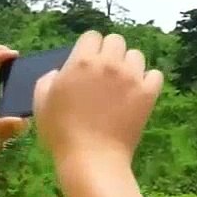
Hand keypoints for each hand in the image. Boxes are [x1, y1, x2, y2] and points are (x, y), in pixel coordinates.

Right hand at [33, 31, 162, 164]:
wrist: (92, 160)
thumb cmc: (61, 133)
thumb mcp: (41, 103)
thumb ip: (48, 79)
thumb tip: (60, 71)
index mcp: (81, 61)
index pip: (92, 36)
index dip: (88, 48)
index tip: (86, 64)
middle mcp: (109, 63)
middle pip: (116, 40)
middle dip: (109, 52)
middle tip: (104, 73)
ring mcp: (131, 78)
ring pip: (136, 55)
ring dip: (128, 65)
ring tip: (121, 84)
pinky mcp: (148, 94)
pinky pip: (155, 75)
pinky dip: (147, 81)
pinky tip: (137, 92)